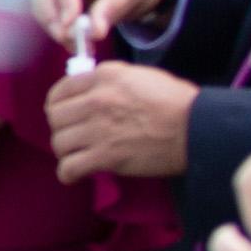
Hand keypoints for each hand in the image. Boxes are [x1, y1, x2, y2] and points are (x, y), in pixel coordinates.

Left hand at [49, 60, 194, 182]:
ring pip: (59, 143)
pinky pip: (69, 167)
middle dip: (61, 128)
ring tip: (77, 155)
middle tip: (73, 136)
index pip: (60, 90)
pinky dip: (68, 173)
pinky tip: (75, 174)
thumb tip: (88, 89)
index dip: (58, 104)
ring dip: (66, 151)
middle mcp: (95, 101)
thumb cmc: (175, 102)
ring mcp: (98, 130)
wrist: (195, 129)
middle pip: (55, 117)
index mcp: (103, 78)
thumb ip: (109, 79)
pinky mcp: (105, 157)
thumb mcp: (140, 76)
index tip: (64, 114)